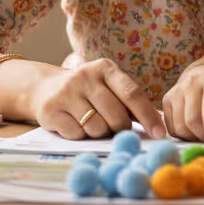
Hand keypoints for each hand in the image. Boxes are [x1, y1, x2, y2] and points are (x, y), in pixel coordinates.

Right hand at [30, 58, 165, 140]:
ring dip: (98, 133)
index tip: (160, 134)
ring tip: (90, 122)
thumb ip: (129, 101)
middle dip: (120, 129)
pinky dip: (79, 135)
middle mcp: (85, 76)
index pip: (133, 94)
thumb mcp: (107, 87)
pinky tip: (73, 123)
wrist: (43, 87)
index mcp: (105, 68)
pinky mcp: (50, 109)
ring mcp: (66, 92)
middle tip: (114, 127)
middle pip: (116, 116)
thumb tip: (157, 125)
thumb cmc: (86, 91)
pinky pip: (77, 134)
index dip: (148, 116)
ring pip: (97, 128)